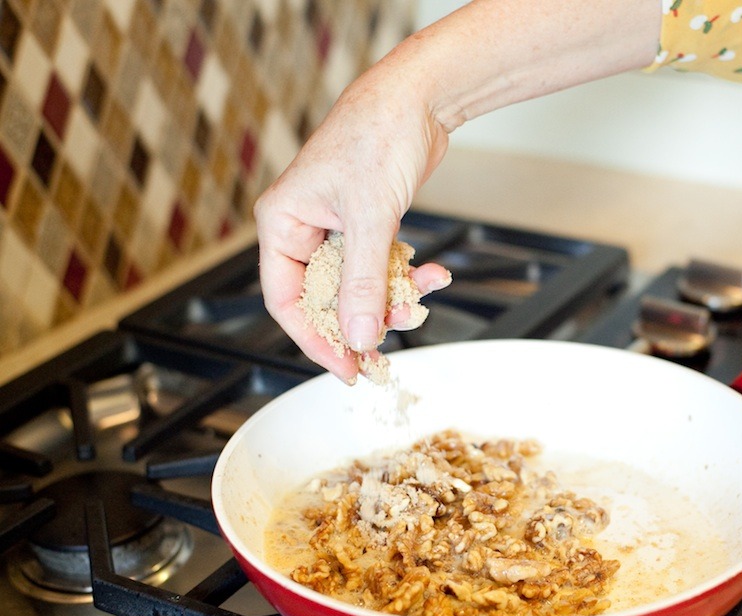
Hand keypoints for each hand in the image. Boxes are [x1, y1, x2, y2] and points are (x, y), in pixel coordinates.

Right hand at [255, 66, 450, 381]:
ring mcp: (338, 227)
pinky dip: (408, 274)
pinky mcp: (369, 223)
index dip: (315, 340)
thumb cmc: (379, 138)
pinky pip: (382, 266)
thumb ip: (363, 284)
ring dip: (394, 298)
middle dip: (361, 323)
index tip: (346, 368)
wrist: (419, 97)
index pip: (287, 300)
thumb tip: (360, 338)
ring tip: (423, 296)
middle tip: (387, 354)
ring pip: (360, 286)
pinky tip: (435, 272)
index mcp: (283, 223)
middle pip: (325, 299)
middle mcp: (304, 227)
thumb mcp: (370, 219)